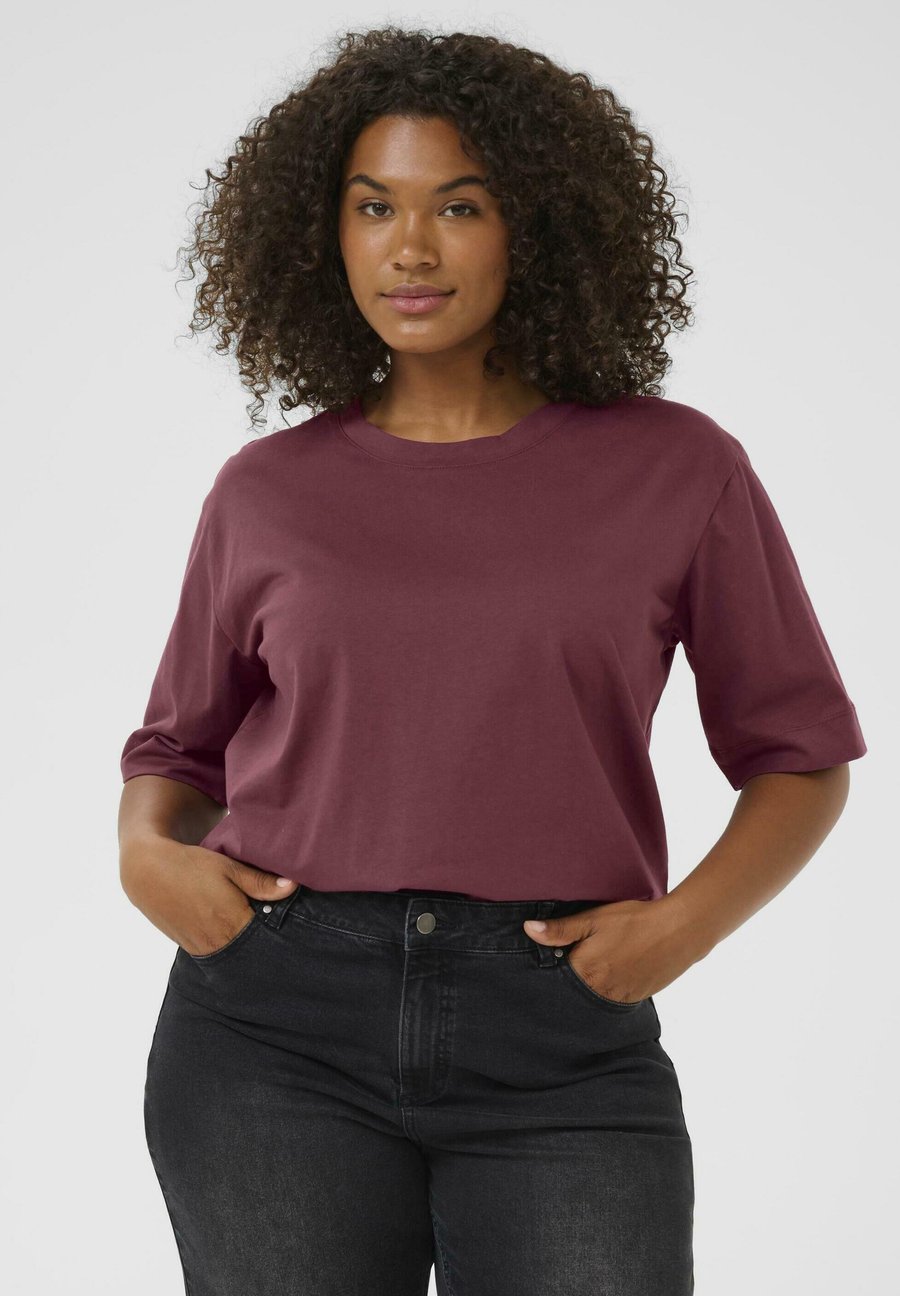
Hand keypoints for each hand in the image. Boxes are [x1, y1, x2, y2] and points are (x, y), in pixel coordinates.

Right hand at [120, 837, 298, 956]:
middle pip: (254, 954)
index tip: (296, 935)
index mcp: (232, 922)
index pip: (268, 941)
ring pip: (236, 957)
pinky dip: (231, 948)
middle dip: (268, 947)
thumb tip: (292, 887)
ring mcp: (202, 949)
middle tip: (284, 939)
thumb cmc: (191, 865)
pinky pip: (219, 955)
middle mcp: (217, 942)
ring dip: (249, 948)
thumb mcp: (227, 867)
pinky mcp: (191, 949)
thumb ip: (259, 881)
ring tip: (262, 937)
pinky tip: (238, 936)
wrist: (147, 873)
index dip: (283, 938)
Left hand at [523, 896, 696, 1002]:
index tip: (549, 962)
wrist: (679, 930)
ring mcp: (619, 999)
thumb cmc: (634, 921)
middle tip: (574, 961)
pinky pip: (612, 999)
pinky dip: (607, 990)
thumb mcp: (594, 919)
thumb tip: (527, 929)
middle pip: (573, 994)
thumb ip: (560, 929)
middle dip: (568, 983)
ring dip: (589, 987)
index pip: (554, 982)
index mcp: (584, 973)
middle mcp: (599, 993)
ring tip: (596, 966)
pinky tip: (613, 971)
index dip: (549, 972)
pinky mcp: (636, 999)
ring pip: (593, 998)